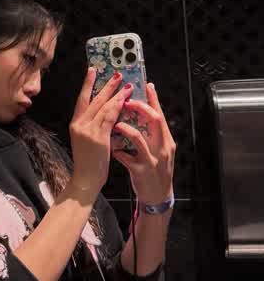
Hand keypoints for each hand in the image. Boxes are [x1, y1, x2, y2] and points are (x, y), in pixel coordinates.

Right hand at [68, 68, 133, 199]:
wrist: (85, 179)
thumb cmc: (89, 162)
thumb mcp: (87, 141)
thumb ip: (94, 126)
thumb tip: (108, 112)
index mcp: (75, 124)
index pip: (82, 100)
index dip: (88, 84)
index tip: (93, 71)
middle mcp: (79, 125)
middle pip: (94, 99)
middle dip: (106, 85)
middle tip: (117, 73)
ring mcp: (87, 130)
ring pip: (103, 107)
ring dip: (116, 94)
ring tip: (126, 84)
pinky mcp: (97, 137)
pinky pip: (109, 118)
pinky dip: (117, 107)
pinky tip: (125, 100)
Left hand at [112, 82, 175, 203]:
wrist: (157, 195)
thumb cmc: (155, 170)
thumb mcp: (158, 150)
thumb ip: (151, 134)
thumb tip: (141, 114)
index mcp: (166, 140)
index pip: (160, 115)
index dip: (154, 100)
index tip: (147, 85)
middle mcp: (162, 148)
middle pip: (154, 121)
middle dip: (140, 107)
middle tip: (126, 100)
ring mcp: (151, 160)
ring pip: (140, 139)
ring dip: (126, 128)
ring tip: (116, 123)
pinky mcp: (140, 171)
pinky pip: (126, 158)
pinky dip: (118, 152)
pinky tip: (113, 149)